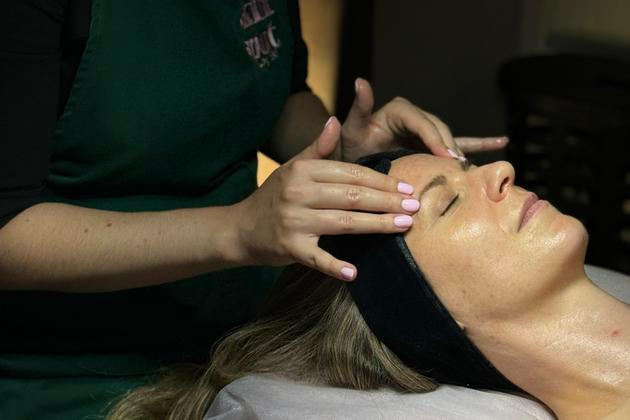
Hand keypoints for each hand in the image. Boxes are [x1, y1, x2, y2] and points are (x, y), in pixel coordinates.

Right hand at [236, 118, 419, 281]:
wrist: (240, 228)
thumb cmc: (273, 197)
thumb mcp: (292, 168)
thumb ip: (317, 148)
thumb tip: (334, 121)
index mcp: (302, 171)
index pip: (350, 173)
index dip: (381, 180)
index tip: (405, 186)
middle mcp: (298, 194)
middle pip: (353, 196)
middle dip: (387, 201)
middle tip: (414, 206)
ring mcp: (294, 222)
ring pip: (345, 223)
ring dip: (377, 225)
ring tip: (404, 225)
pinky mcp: (290, 248)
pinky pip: (318, 258)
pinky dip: (335, 266)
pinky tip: (355, 272)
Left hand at [339, 78, 507, 162]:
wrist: (355, 161)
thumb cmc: (351, 144)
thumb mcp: (352, 127)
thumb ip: (360, 107)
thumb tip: (360, 81)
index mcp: (400, 110)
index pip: (421, 122)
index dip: (434, 137)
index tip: (444, 154)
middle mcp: (416, 117)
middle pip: (439, 131)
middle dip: (448, 146)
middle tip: (456, 165)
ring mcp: (426, 131)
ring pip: (450, 138)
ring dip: (462, 150)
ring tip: (469, 164)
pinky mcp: (432, 143)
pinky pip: (459, 142)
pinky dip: (479, 143)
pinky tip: (501, 142)